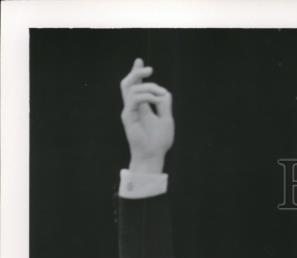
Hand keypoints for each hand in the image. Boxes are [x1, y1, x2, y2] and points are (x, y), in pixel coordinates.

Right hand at [120, 58, 173, 173]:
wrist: (153, 155)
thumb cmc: (159, 141)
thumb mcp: (166, 119)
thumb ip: (164, 105)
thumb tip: (164, 92)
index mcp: (141, 107)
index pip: (136, 86)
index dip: (137, 73)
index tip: (140, 61)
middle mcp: (133, 107)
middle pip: (128, 83)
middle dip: (137, 73)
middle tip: (149, 69)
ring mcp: (129, 111)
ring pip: (131, 88)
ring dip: (147, 86)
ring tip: (159, 93)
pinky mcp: (128, 116)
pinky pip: (133, 99)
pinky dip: (145, 96)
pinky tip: (155, 99)